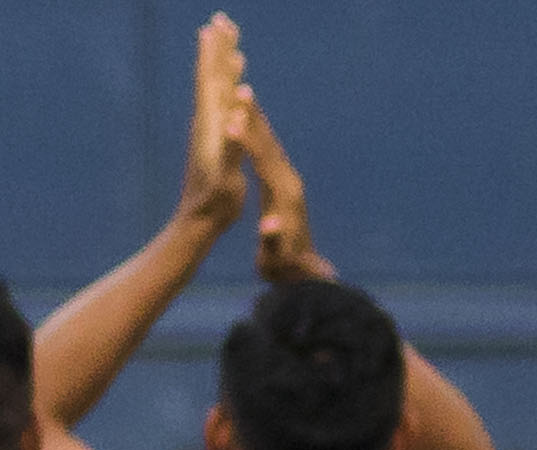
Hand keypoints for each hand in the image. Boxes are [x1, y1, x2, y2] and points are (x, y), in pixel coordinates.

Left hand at [178, 15, 252, 234]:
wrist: (197, 222)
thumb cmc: (215, 202)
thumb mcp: (227, 177)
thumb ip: (232, 145)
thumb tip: (236, 117)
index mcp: (212, 126)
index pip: (213, 81)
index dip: (217, 53)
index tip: (219, 26)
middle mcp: (207, 122)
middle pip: (212, 76)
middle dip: (217, 47)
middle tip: (220, 19)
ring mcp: (209, 130)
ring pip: (215, 87)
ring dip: (221, 62)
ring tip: (226, 39)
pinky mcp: (213, 139)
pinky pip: (222, 103)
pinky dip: (227, 86)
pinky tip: (233, 83)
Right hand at [245, 93, 328, 281]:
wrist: (303, 273)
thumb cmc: (284, 267)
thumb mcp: (275, 258)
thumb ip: (272, 239)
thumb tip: (268, 224)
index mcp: (283, 196)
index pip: (263, 162)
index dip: (248, 140)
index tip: (233, 120)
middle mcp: (290, 183)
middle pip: (269, 144)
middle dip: (254, 117)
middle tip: (242, 90)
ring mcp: (290, 182)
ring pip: (271, 144)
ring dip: (258, 120)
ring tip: (245, 96)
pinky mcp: (287, 184)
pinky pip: (271, 152)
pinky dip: (261, 135)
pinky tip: (252, 124)